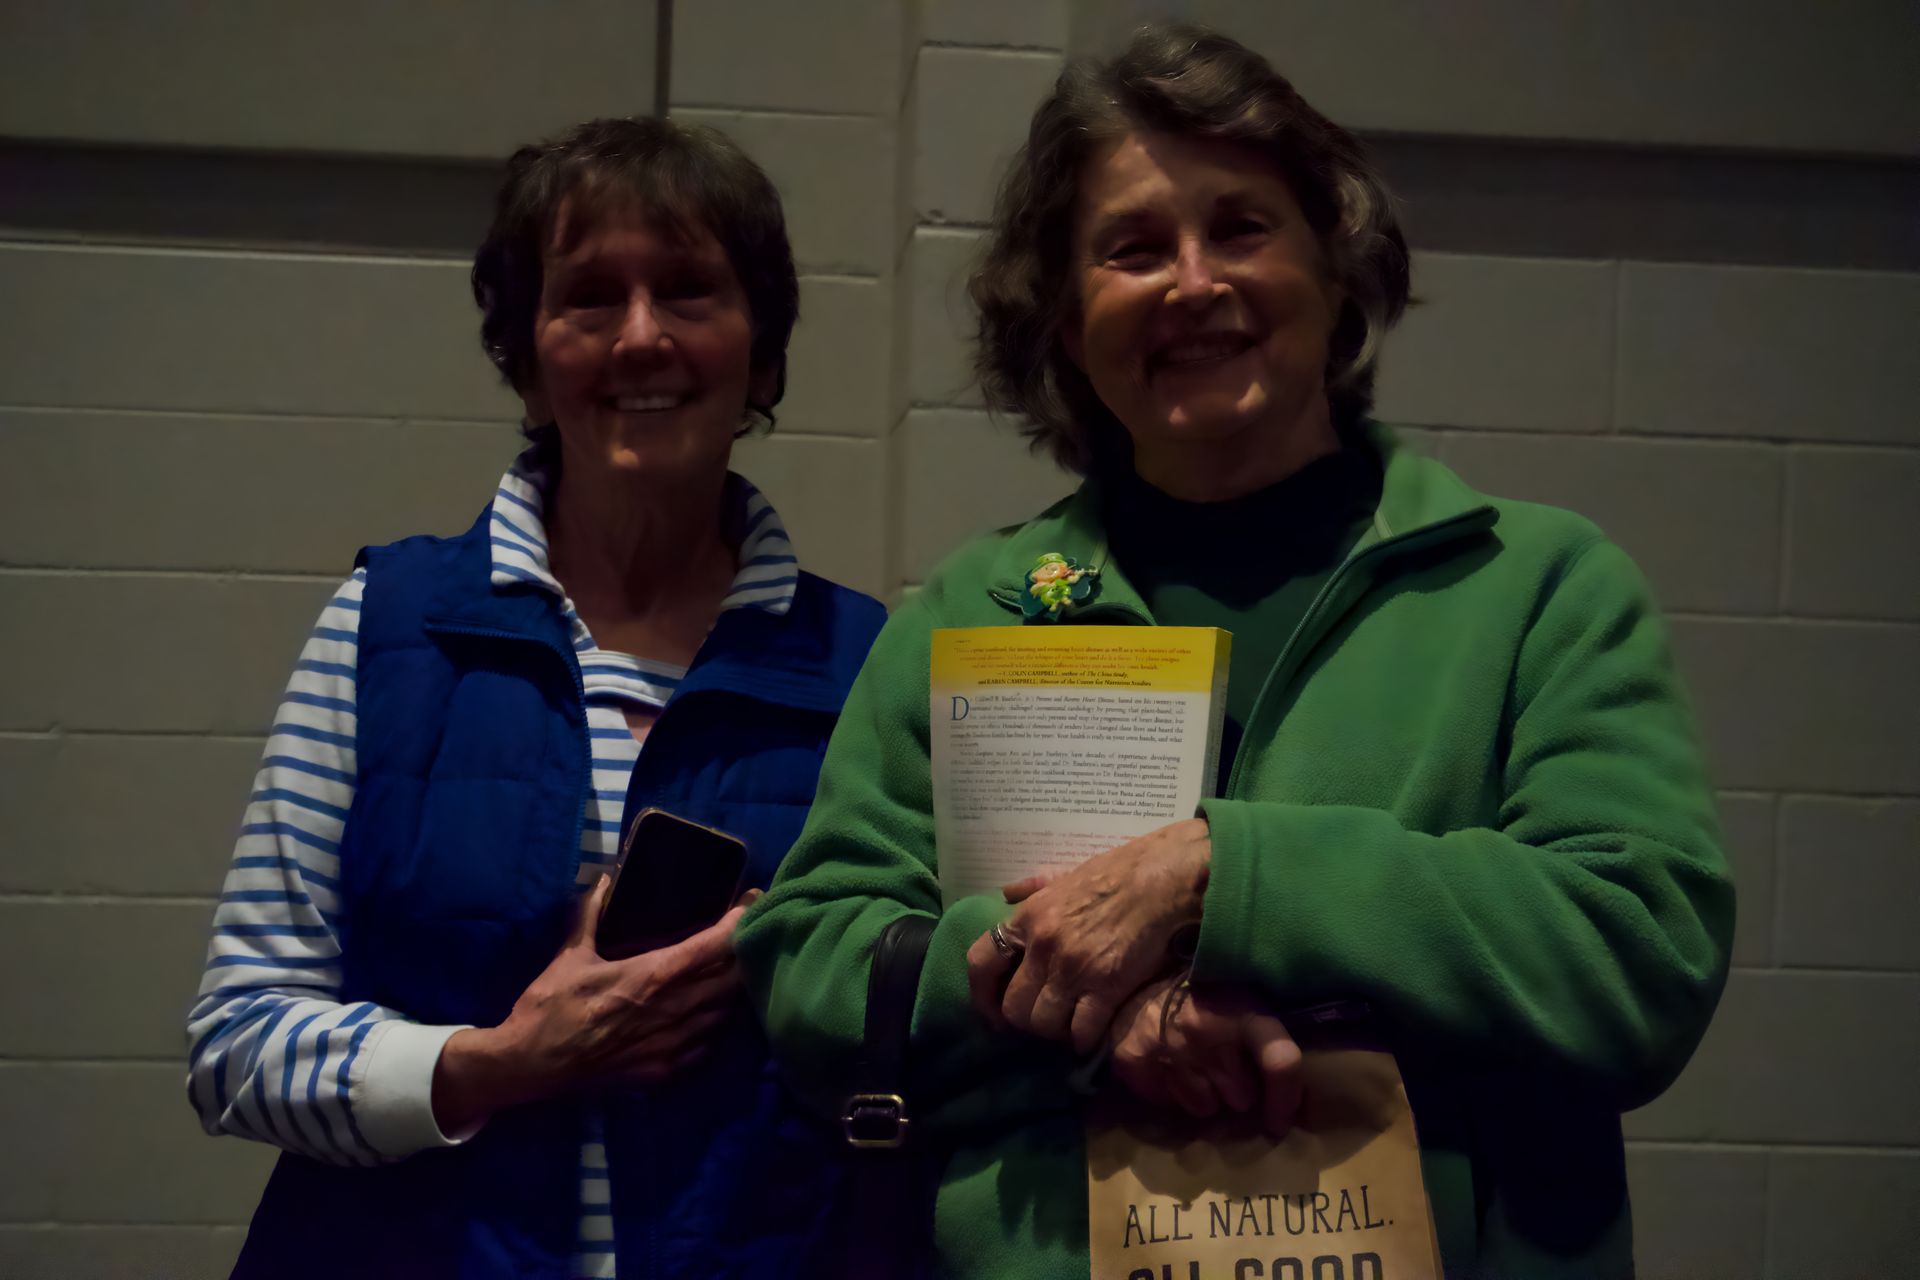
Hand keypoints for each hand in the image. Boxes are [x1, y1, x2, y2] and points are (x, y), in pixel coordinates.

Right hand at [432, 877, 753, 1133]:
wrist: (529, 1066)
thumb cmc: (550, 1007)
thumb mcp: (570, 956)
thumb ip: (591, 915)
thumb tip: (603, 881)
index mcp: (652, 975)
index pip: (714, 946)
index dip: (739, 922)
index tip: (751, 903)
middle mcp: (673, 1010)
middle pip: (732, 980)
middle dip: (745, 955)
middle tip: (747, 936)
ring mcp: (672, 1045)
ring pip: (725, 1013)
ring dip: (731, 991)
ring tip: (731, 971)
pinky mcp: (665, 1071)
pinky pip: (706, 1043)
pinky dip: (713, 1024)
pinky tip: (706, 1013)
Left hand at [966, 817, 1210, 1052]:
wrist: (1161, 880)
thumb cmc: (1116, 874)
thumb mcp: (1065, 876)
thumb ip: (1034, 887)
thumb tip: (1008, 892)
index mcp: (1026, 918)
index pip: (980, 963)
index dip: (983, 996)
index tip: (995, 1013)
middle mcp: (1042, 946)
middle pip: (1014, 1007)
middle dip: (1027, 1021)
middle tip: (1046, 1020)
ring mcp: (1073, 968)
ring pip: (1044, 1025)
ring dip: (1057, 1032)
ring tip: (1071, 1025)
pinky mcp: (1106, 987)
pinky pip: (1082, 1031)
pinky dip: (1086, 1039)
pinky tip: (1094, 1033)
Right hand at [1108, 976, 1302, 1137]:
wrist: (1136, 979)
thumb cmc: (1203, 993)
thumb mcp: (1243, 1000)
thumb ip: (1267, 1038)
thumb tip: (1302, 1097)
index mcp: (1243, 1013)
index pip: (1280, 1060)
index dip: (1287, 1098)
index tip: (1281, 1121)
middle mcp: (1209, 1034)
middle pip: (1242, 1098)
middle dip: (1237, 1091)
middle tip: (1225, 1071)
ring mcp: (1170, 1052)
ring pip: (1205, 1109)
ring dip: (1205, 1095)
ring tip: (1195, 1067)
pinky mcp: (1137, 1065)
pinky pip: (1169, 1105)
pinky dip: (1173, 1094)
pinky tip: (1169, 1067)